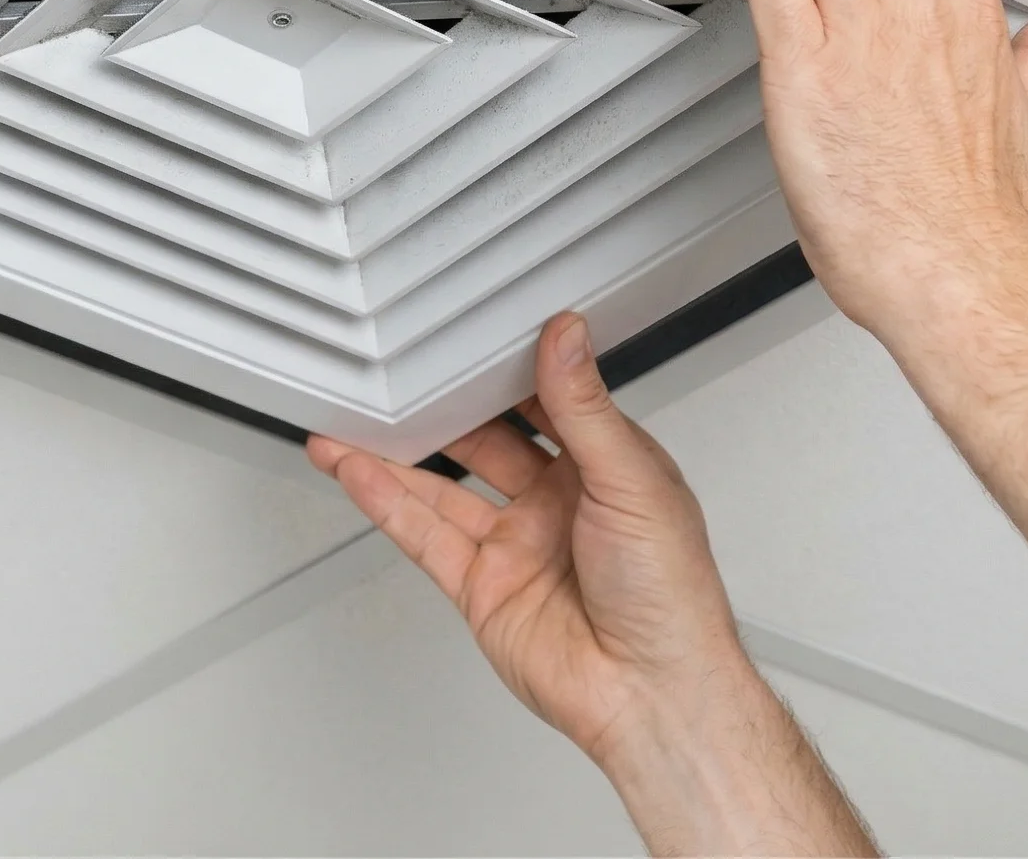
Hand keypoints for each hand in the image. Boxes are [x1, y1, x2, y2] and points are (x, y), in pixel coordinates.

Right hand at [308, 314, 871, 854]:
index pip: (547, 405)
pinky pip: (424, 536)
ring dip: (395, 456)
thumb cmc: (671, 597)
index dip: (511, 371)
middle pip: (485, 443)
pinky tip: (358, 470)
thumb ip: (585, 407)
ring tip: (355, 419)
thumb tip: (567, 337)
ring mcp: (516, 547)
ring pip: (442, 488)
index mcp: (604, 471)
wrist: (651, 692)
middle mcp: (557, 506)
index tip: (477, 335)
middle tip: (404, 371)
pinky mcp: (481, 588)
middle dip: (445, 410)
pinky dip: (385, 502)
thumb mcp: (632, 480)